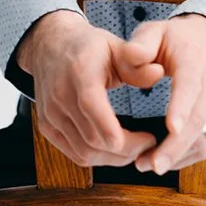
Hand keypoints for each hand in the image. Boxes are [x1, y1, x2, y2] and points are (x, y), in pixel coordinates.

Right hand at [16, 9, 156, 166]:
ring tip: (136, 149)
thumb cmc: (89, 47)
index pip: (94, 109)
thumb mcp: (117, 46)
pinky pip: (74, 154)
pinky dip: (98, 158)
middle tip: (149, 146)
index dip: (120, 133)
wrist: (51, 47)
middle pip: (93, 140)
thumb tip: (158, 73)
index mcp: (80, 72)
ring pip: (84, 153)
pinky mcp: (47, 127)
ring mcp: (50, 115)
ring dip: (113, 159)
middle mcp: (60, 96)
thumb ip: (137, 64)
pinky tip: (116, 150)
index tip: (148, 139)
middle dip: (125, 151)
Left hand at [114, 12, 205, 174]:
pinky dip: (188, 156)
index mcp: (195, 60)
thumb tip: (134, 56)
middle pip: (199, 120)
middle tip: (151, 165)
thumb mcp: (154, 31)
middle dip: (176, 146)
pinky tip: (166, 160)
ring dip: (179, 156)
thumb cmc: (176, 40)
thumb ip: (139, 44)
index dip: (182, 107)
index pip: (191, 86)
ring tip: (149, 164)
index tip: (171, 128)